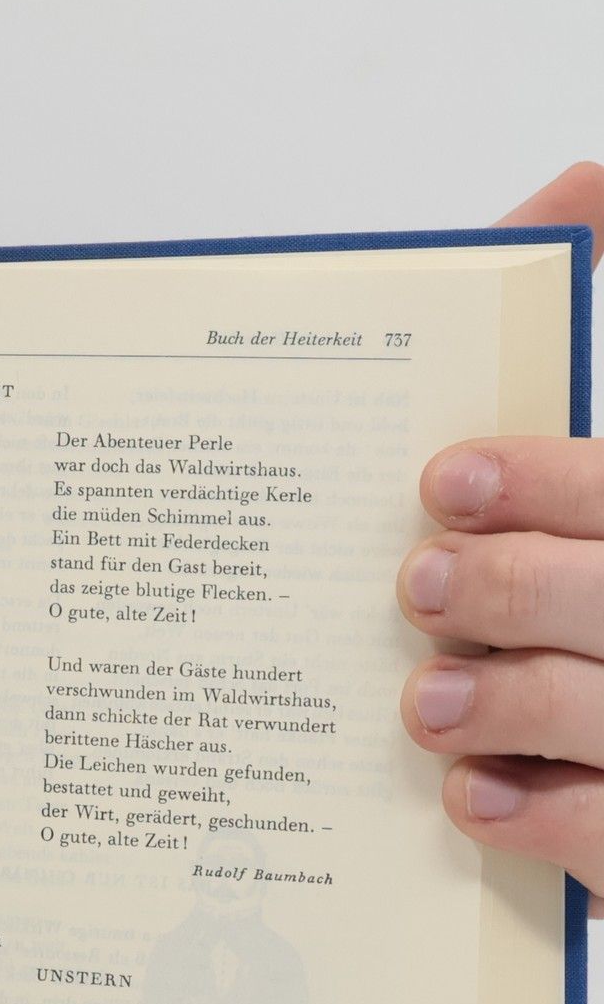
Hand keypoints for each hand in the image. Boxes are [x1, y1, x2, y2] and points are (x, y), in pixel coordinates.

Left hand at [398, 162, 603, 900]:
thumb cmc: (580, 569)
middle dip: (528, 588)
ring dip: (521, 706)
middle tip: (419, 582)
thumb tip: (579, 182)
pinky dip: (543, 821)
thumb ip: (597, 320)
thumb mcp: (589, 467)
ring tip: (423, 700)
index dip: (555, 480)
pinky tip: (464, 799)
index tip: (444, 478)